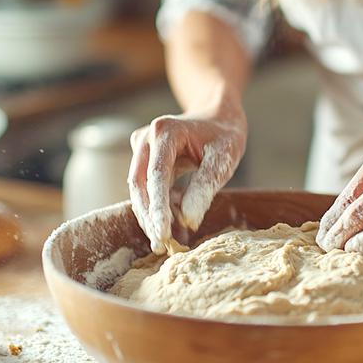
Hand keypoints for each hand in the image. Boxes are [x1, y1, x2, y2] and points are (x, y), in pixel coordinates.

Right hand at [128, 108, 246, 253]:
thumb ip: (205, 187)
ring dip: (149, 216)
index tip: (162, 235)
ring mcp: (141, 148)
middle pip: (139, 185)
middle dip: (149, 217)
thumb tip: (187, 220)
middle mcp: (145, 138)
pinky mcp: (144, 160)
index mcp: (164, 131)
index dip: (158, 208)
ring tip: (163, 242)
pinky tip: (167, 227)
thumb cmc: (224, 135)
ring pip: (138, 189)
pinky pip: (146, 188)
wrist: (217, 115)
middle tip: (161, 246)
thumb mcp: (224, 158)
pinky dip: (155, 208)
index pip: (155, 177)